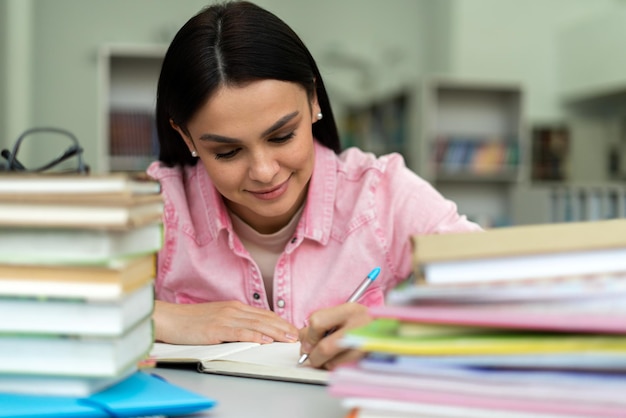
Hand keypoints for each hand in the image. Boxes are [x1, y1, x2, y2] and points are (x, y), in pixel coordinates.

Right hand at [153, 300, 299, 344]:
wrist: (168, 318)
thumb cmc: (190, 322)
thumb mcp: (217, 319)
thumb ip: (235, 323)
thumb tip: (253, 332)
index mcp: (234, 307)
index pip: (264, 314)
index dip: (281, 322)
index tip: (294, 329)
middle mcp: (233, 310)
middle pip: (265, 318)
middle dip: (284, 327)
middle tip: (299, 335)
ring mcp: (225, 318)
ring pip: (257, 324)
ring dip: (276, 332)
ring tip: (290, 338)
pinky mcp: (216, 329)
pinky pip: (240, 332)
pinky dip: (255, 335)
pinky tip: (266, 340)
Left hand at [298, 303, 371, 369]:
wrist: (390, 331)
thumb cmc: (362, 323)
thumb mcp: (343, 315)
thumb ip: (321, 324)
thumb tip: (303, 342)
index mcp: (350, 310)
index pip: (317, 322)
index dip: (308, 336)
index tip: (307, 342)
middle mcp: (360, 326)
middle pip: (325, 348)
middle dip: (313, 356)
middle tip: (312, 357)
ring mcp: (366, 346)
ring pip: (333, 363)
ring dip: (325, 364)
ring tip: (327, 358)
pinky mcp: (369, 361)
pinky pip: (344, 371)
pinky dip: (336, 368)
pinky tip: (339, 361)